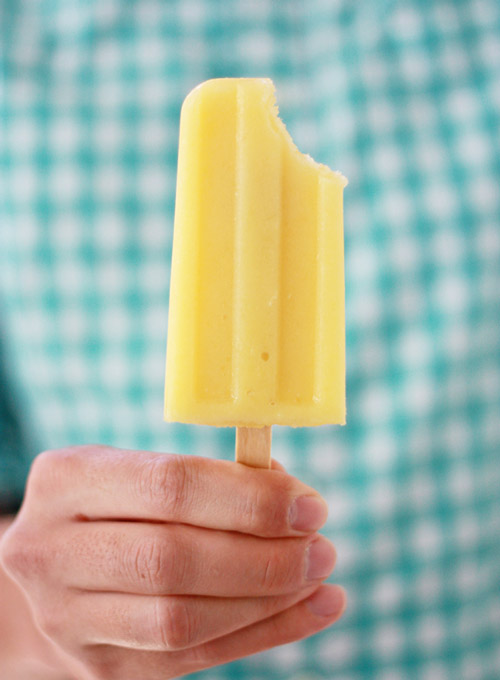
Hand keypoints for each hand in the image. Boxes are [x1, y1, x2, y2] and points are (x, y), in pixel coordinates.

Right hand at [0, 446, 344, 679]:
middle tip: (320, 548)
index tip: (308, 506)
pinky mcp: (98, 667)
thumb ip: (209, 480)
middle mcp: (51, 550)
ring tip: (317, 578)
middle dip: (262, 557)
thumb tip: (288, 496)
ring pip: (181, 620)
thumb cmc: (115, 508)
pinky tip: (310, 610)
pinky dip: (263, 634)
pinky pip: (191, 658)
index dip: (248, 499)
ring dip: (267, 601)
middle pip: (172, 559)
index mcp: (66, 480)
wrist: (52, 574)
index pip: (169, 486)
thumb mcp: (140, 472)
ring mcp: (66, 618)